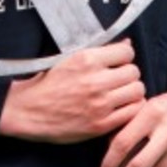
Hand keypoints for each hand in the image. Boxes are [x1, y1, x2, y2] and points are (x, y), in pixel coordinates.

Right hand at [0, 39, 144, 143]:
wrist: (29, 110)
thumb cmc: (48, 83)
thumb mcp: (69, 59)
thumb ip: (99, 51)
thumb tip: (127, 43)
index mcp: (86, 59)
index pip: (126, 52)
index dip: (124, 57)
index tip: (118, 63)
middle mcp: (96, 80)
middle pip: (134, 72)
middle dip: (128, 75)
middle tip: (119, 80)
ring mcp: (100, 103)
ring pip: (137, 92)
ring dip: (131, 92)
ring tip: (120, 94)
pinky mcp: (101, 124)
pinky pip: (132, 112)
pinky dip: (130, 109)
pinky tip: (119, 108)